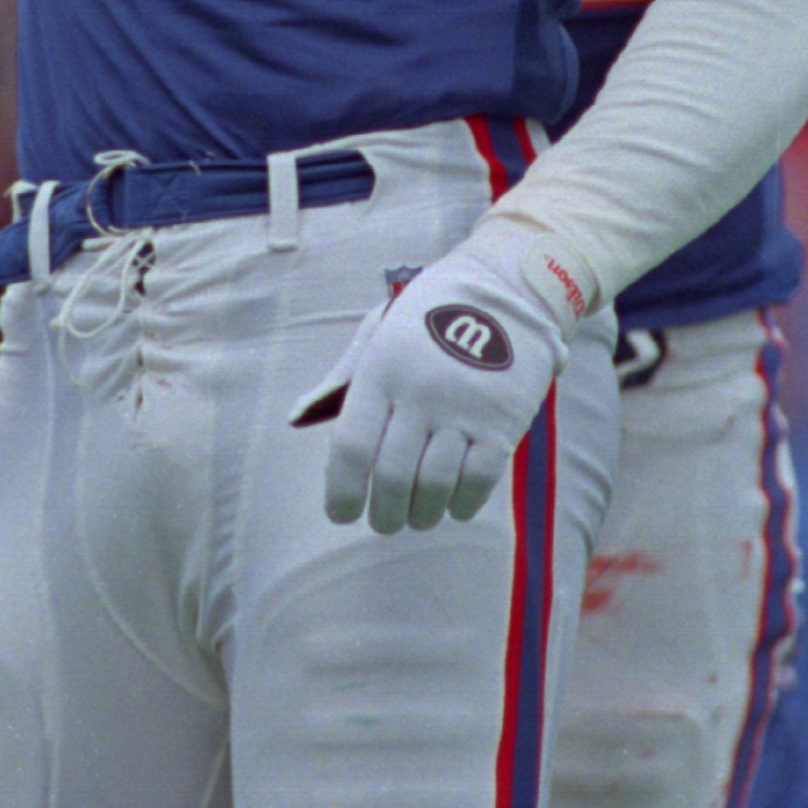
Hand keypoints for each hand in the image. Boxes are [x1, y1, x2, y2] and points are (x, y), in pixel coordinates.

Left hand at [294, 222, 579, 534]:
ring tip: (418, 517)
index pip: (351, 447)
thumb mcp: (380, 330)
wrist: (509, 286)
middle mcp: (419, 394)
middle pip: (392, 477)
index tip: (342, 513)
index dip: (341, 492)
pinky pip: (478, 481)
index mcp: (382, 370)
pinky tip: (455, 506)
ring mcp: (464, 410)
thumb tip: (298, 416)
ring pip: (434, 487)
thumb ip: (343, 376)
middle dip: (384, 514)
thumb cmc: (433, 311)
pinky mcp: (503, 422)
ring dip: (422, 515)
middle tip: (385, 522)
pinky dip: (462, 505)